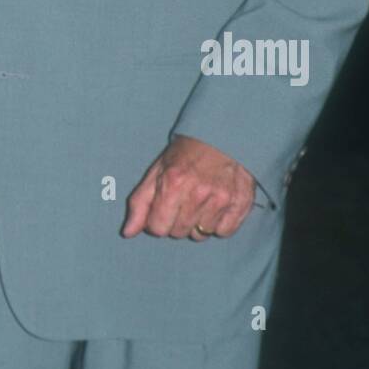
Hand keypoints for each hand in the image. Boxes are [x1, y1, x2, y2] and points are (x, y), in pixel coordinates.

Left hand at [121, 135, 255, 240]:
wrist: (223, 135)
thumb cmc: (186, 153)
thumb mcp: (157, 171)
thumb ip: (140, 203)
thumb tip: (128, 232)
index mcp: (173, 183)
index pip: (157, 228)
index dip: (157, 221)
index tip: (163, 208)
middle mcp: (198, 193)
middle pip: (179, 233)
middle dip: (177, 221)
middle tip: (183, 200)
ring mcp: (221, 200)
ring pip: (201, 234)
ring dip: (198, 222)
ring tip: (201, 200)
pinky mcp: (240, 204)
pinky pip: (223, 232)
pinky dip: (219, 223)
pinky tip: (216, 205)